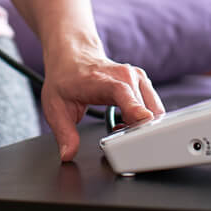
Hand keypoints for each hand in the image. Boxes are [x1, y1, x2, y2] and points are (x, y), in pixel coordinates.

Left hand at [40, 42, 164, 161]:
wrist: (73, 56)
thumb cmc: (66, 78)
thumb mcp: (56, 108)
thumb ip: (64, 134)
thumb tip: (68, 155)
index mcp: (102, 80)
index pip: (124, 94)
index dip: (135, 110)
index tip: (143, 122)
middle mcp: (125, 76)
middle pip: (144, 109)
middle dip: (136, 130)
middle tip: (115, 133)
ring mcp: (137, 77)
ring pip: (154, 110)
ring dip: (142, 125)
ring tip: (119, 126)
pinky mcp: (143, 81)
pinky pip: (153, 106)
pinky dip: (144, 118)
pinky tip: (126, 118)